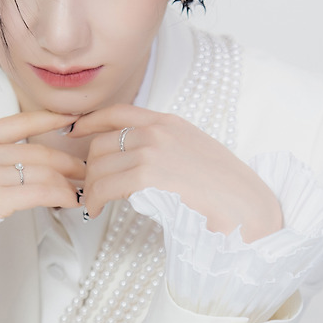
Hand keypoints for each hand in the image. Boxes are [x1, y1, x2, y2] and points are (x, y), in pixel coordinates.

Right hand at [0, 111, 83, 260]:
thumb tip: (2, 168)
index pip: (20, 122)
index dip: (50, 121)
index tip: (70, 122)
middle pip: (38, 150)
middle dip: (67, 161)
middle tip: (83, 169)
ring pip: (42, 172)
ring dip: (68, 182)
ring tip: (81, 190)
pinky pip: (37, 193)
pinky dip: (59, 196)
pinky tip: (68, 202)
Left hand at [70, 105, 282, 241]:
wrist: (248, 209)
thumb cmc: (227, 190)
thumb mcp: (195, 153)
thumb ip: (166, 147)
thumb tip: (135, 158)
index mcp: (171, 122)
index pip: (119, 112)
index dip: (90, 121)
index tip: (74, 131)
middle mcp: (159, 131)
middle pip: (102, 142)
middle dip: (89, 166)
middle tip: (89, 187)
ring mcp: (153, 151)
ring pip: (99, 165)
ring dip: (90, 187)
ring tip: (93, 203)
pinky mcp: (148, 176)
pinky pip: (104, 185)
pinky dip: (94, 199)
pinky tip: (97, 210)